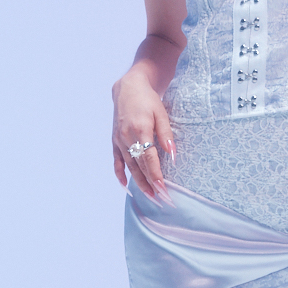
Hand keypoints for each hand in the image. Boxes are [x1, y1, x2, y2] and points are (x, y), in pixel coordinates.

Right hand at [112, 72, 174, 200]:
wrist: (128, 88)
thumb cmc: (148, 100)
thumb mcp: (161, 113)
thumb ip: (166, 135)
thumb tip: (173, 156)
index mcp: (140, 129)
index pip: (149, 158)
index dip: (156, 175)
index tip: (164, 189)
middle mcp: (127, 137)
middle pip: (139, 166)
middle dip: (150, 184)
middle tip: (161, 199)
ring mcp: (118, 140)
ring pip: (129, 166)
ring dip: (139, 183)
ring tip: (150, 196)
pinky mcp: (114, 141)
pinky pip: (116, 161)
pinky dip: (120, 174)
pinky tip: (126, 186)